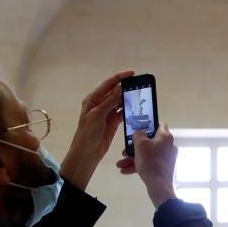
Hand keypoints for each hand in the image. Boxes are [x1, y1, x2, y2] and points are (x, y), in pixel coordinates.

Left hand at [60, 70, 133, 190]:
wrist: (87, 153)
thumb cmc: (88, 133)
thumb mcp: (98, 115)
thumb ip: (109, 101)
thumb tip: (120, 87)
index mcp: (93, 99)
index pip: (108, 84)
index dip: (120, 78)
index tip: (132, 73)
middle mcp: (100, 104)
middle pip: (115, 92)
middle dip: (126, 87)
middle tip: (140, 85)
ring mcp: (107, 113)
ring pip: (120, 102)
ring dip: (128, 99)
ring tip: (141, 95)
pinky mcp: (113, 122)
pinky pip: (122, 113)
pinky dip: (129, 110)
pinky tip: (137, 108)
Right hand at [116, 122, 177, 207]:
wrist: (158, 184)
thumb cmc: (150, 161)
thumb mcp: (140, 144)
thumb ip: (138, 134)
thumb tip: (139, 134)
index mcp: (165, 137)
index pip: (159, 124)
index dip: (148, 124)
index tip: (139, 127)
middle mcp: (168, 145)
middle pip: (149, 141)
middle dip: (134, 147)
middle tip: (124, 151)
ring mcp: (166, 157)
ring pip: (147, 154)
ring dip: (133, 158)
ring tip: (120, 165)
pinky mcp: (163, 167)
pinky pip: (149, 162)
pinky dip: (138, 165)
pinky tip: (125, 171)